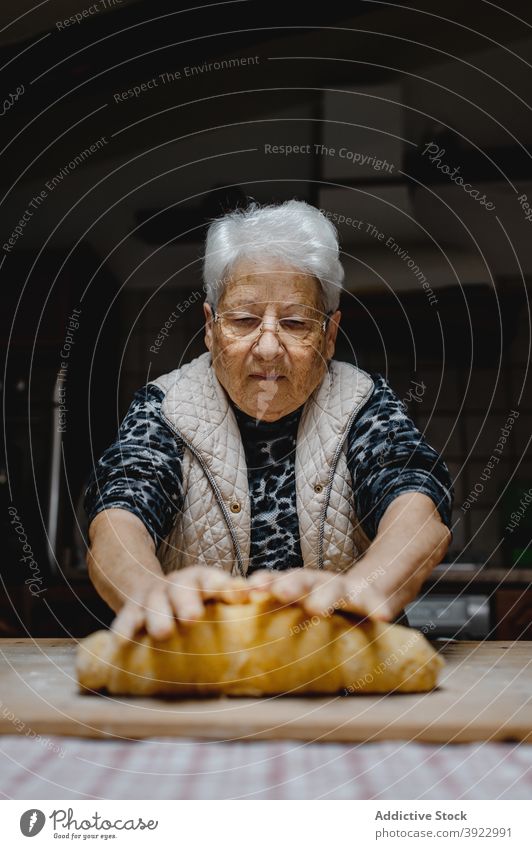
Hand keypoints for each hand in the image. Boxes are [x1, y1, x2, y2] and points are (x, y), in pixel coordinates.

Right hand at [111, 565, 248, 641]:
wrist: (147, 587)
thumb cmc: (193, 599)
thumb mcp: (211, 592)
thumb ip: (234, 596)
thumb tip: (263, 600)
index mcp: (201, 580)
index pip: (214, 580)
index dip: (227, 587)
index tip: (241, 596)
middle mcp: (176, 586)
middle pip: (182, 591)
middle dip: (187, 602)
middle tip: (193, 617)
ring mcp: (152, 597)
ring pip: (154, 605)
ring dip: (158, 618)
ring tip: (163, 633)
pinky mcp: (130, 610)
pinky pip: (125, 620)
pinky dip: (123, 630)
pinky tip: (121, 643)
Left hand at [247, 568, 392, 621]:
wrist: (361, 591)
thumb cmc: (316, 606)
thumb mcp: (294, 609)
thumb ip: (270, 622)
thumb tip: (235, 656)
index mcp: (293, 586)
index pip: (274, 582)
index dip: (262, 585)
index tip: (246, 591)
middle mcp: (315, 583)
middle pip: (300, 580)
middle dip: (289, 585)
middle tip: (280, 593)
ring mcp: (341, 587)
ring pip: (332, 588)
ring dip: (324, 596)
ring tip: (317, 609)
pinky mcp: (366, 597)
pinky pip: (372, 602)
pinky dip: (376, 607)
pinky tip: (382, 617)